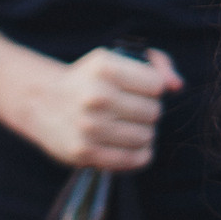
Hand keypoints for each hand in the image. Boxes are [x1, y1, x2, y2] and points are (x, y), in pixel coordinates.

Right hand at [14, 46, 181, 169]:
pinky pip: (133, 159)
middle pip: (153, 113)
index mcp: (104, 67)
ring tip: (127, 127)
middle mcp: (96, 96)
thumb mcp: (117, 60)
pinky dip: (139, 154)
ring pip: (146, 137)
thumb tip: (178, 86)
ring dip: (143, 134)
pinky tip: (130, 145)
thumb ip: (157, 65)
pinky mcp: (84, 153)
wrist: (43, 102)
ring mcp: (89, 127)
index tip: (137, 89)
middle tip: (130, 110)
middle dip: (147, 112)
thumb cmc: (90, 80)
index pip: (156, 86)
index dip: (151, 89)